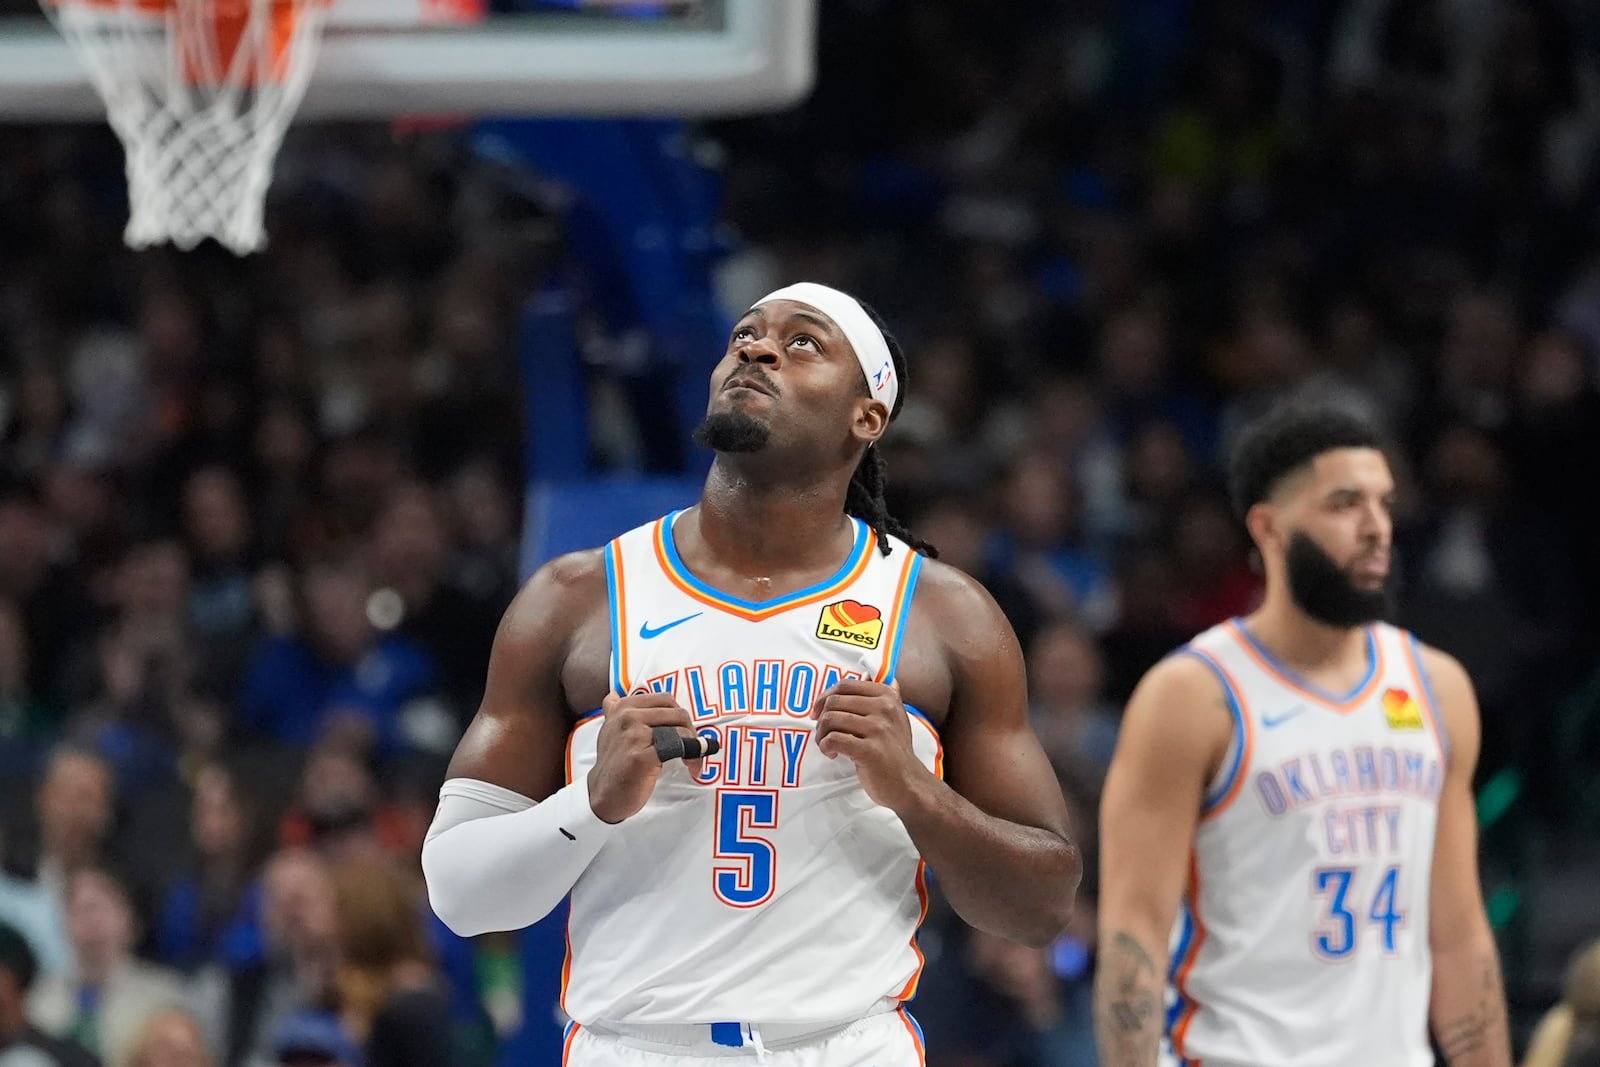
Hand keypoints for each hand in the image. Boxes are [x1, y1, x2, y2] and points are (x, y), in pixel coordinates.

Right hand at [587, 691, 699, 822]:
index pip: (666, 700)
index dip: (680, 716)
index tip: (683, 731)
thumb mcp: (609, 730)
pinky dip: (692, 754)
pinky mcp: (641, 756)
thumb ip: (614, 710)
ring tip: (692, 760)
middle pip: (677, 714)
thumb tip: (613, 695)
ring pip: (680, 730)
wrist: (603, 795)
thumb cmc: (613, 764)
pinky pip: (678, 747)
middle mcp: (627, 717)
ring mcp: (633, 735)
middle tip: (693, 748)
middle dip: (691, 731)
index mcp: (623, 707)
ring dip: (694, 745)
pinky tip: (692, 764)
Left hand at [811, 679, 931, 810]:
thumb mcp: (891, 717)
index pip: (845, 685)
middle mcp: (885, 708)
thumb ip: (870, 700)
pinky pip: (832, 739)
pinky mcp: (869, 750)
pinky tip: (833, 754)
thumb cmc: (893, 751)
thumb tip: (834, 692)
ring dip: (821, 734)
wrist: (908, 783)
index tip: (818, 711)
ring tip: (828, 745)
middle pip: (835, 702)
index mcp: (888, 695)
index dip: (825, 697)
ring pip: (830, 719)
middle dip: (821, 718)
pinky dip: (825, 746)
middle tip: (823, 734)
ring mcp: (878, 729)